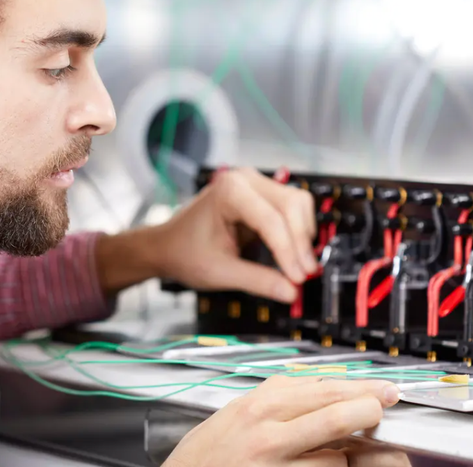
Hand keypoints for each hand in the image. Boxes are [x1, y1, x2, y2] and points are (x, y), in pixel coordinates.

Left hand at [153, 167, 318, 302]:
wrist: (168, 245)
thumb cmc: (185, 253)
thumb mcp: (220, 272)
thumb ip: (258, 281)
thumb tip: (292, 293)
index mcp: (229, 191)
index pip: (270, 220)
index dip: (288, 251)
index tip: (299, 278)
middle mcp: (245, 179)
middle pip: (291, 206)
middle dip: (300, 243)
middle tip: (304, 275)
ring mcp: (256, 184)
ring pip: (298, 204)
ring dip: (304, 237)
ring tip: (300, 267)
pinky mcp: (264, 194)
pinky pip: (293, 208)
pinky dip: (299, 231)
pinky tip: (295, 255)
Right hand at [163, 375, 400, 466]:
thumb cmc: (207, 452)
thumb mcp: (239, 410)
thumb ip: (279, 396)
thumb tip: (322, 386)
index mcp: (261, 405)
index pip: (325, 388)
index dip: (363, 388)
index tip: (384, 389)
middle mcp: (269, 433)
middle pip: (337, 415)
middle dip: (369, 411)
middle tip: (381, 410)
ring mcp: (276, 465)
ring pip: (336, 456)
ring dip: (343, 455)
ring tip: (330, 453)